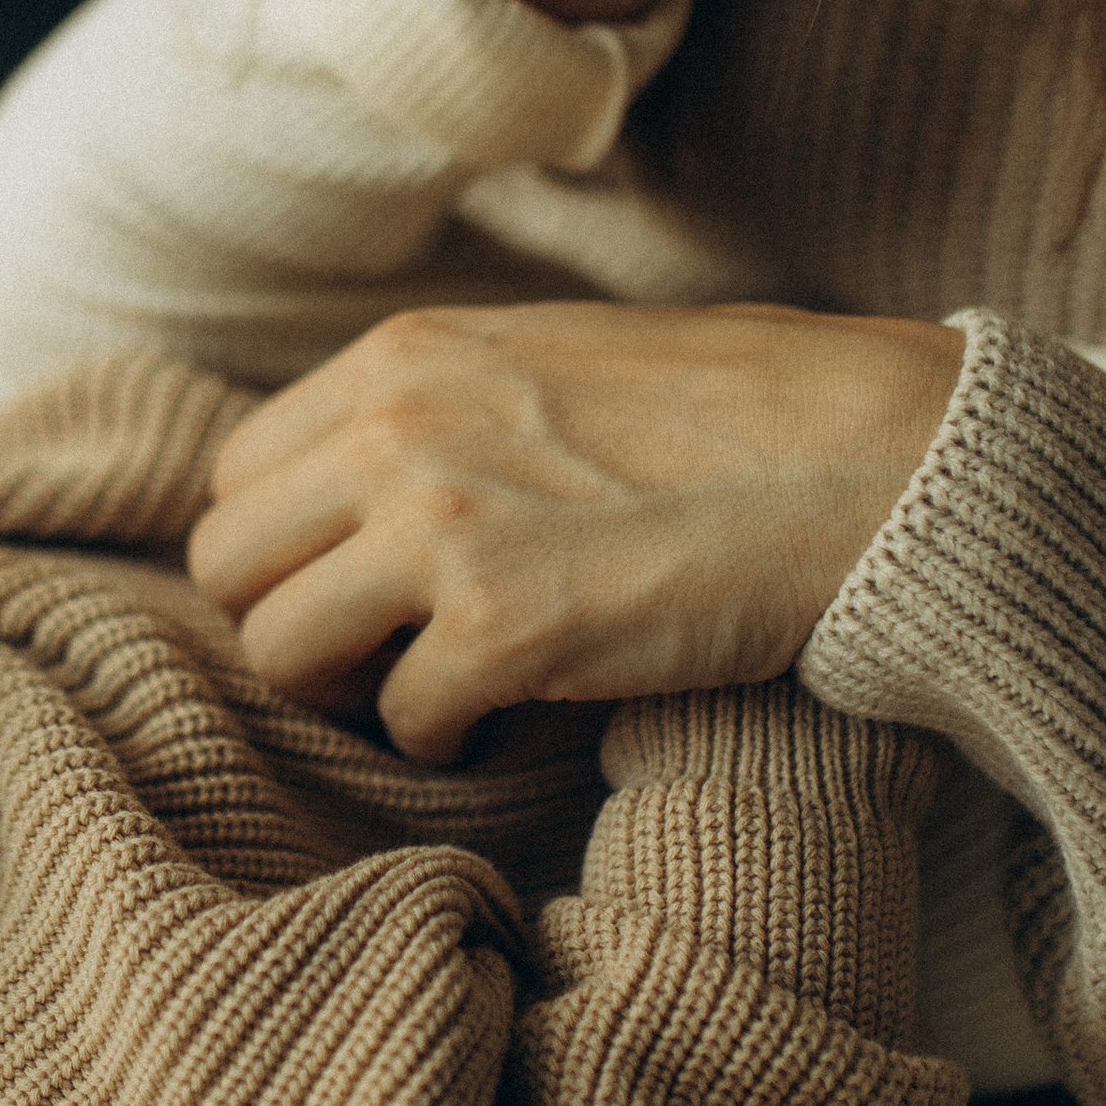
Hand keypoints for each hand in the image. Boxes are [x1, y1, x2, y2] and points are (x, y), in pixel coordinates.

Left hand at [189, 300, 965, 756]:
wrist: (873, 458)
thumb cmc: (736, 415)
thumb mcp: (549, 360)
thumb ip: (439, 409)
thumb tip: (354, 494)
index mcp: (403, 359)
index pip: (240, 478)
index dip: (289, 553)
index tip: (356, 591)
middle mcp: (397, 432)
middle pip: (231, 568)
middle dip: (297, 626)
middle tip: (382, 658)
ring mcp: (442, 530)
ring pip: (283, 654)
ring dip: (354, 694)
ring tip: (438, 693)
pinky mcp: (504, 631)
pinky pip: (404, 726)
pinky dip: (445, 746)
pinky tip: (506, 728)